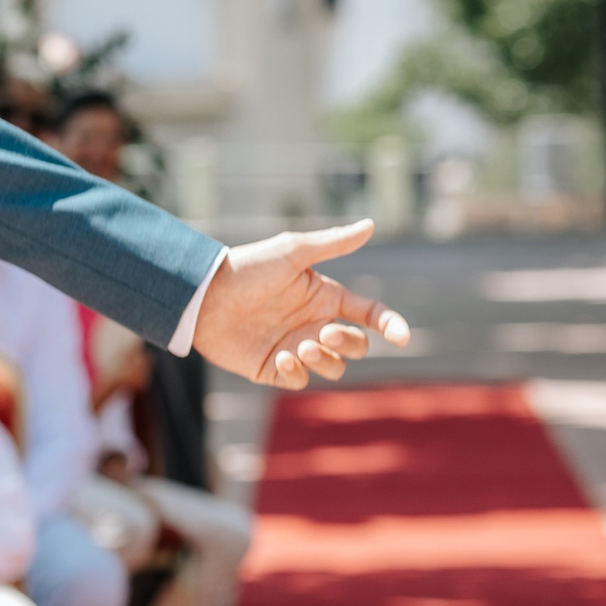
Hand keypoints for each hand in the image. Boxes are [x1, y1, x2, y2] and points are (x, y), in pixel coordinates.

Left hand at [190, 219, 411, 390]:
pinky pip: (300, 381)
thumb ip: (332, 243)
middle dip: (349, 343)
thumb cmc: (247, 269)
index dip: (390, 325)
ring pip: (333, 367)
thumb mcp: (291, 252)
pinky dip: (297, 373)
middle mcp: (313, 323)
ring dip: (326, 360)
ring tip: (302, 347)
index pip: (369, 314)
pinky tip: (281, 358)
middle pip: (355, 345)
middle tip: (322, 332)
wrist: (203, 296)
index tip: (403, 338)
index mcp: (324, 297)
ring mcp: (295, 347)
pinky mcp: (273, 368)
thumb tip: (370, 225)